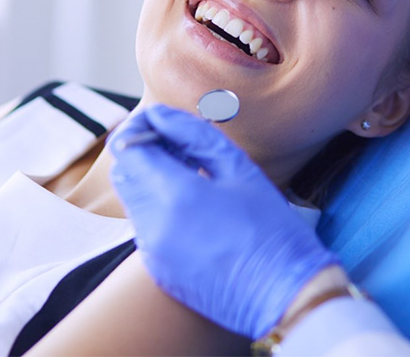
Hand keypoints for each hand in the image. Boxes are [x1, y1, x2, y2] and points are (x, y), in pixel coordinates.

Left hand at [109, 105, 337, 338]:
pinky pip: (145, 226)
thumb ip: (193, 135)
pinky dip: (159, 206)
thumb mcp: (238, 168)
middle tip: (179, 145)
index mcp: (175, 195)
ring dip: (151, 177)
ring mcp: (152, 252)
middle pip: (124, 172)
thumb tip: (161, 115)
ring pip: (133, 198)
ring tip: (191, 172)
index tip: (161, 123)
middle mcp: (153, 225)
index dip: (139, 127)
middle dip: (143, 151)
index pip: (127, 148)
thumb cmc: (270, 227)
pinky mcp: (158, 270)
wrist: (285, 294)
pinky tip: (194, 206)